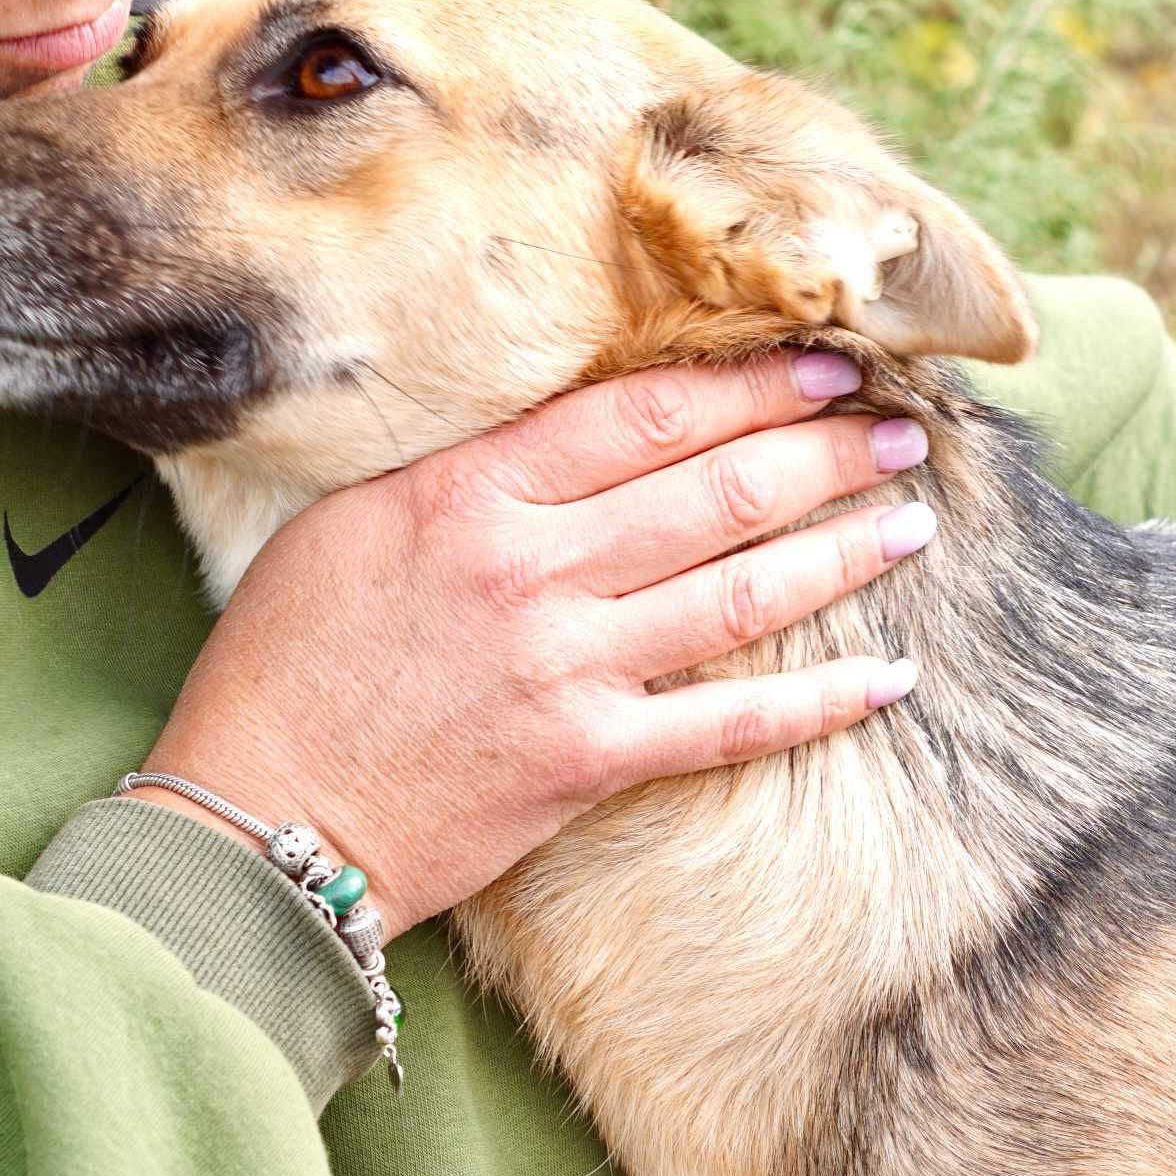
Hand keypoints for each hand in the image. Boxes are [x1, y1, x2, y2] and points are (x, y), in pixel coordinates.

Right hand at [129, 348, 933, 940]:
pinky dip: (817, 702)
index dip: (750, 383)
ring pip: (740, 590)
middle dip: (825, 448)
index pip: (645, 414)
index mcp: (475, 491)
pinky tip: (888, 679)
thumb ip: (469, 477)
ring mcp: (568, 665)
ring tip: (914, 519)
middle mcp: (534, 566)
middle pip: (715, 488)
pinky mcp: (586, 759)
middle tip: (905, 427)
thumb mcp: (354, 525)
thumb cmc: (288, 666)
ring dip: (843, 549)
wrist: (260, 817)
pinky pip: (729, 724)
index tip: (823, 358)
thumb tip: (573, 441)